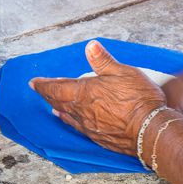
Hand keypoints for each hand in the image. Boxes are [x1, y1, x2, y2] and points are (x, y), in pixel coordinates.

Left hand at [30, 40, 165, 157]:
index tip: (33, 82)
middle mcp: (83, 111)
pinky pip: (77, 127)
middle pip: (59, 102)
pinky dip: (69, 120)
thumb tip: (90, 46)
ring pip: (67, 115)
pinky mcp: (98, 137)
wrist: (148, 129)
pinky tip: (72, 121)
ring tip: (52, 105)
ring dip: (58, 108)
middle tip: (41, 90)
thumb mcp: (123, 72)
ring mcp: (89, 126)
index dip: (44, 85)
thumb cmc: (138, 98)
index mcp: (86, 92)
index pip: (57, 88)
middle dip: (48, 95)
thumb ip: (104, 60)